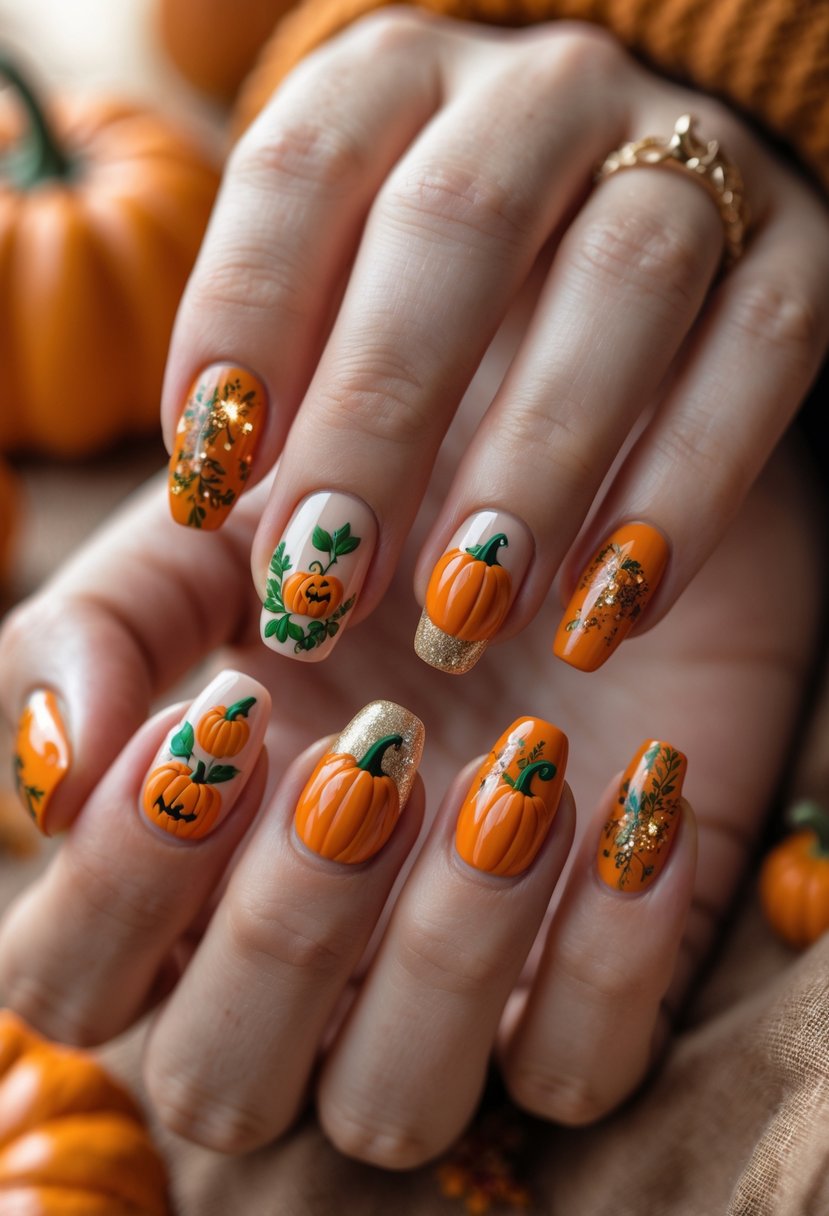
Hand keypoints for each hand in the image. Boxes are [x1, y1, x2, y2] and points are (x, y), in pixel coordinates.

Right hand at [0, 418, 819, 1165]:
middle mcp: (296, 968)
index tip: (227, 713)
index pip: (72, 981)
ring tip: (511, 769)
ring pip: (392, 1112)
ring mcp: (438, 997)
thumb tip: (61, 759)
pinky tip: (626, 793)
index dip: (123, 883)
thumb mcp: (207, 542)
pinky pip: (578, 1072)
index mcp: (180, 878)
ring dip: (443, 953)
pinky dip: (606, 957)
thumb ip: (97, 632)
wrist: (553, 494)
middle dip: (284, 928)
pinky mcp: (581, 991)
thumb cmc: (360, 524)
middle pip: (220, 1087)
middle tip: (371, 748)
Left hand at [160, 13, 827, 673]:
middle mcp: (541, 99)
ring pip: (625, 279)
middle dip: (380, 415)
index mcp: (400, 87)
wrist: (631, 289)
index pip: (303, 165)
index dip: (246, 317)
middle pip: (455, 219)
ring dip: (538, 459)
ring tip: (467, 610)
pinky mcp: (794, 258)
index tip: (214, 473)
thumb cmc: (443, 340)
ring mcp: (684, 162)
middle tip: (327, 580)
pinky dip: (681, 492)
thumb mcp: (332, 335)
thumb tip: (204, 509)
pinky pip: (759, 357)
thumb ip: (260, 400)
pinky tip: (606, 608)